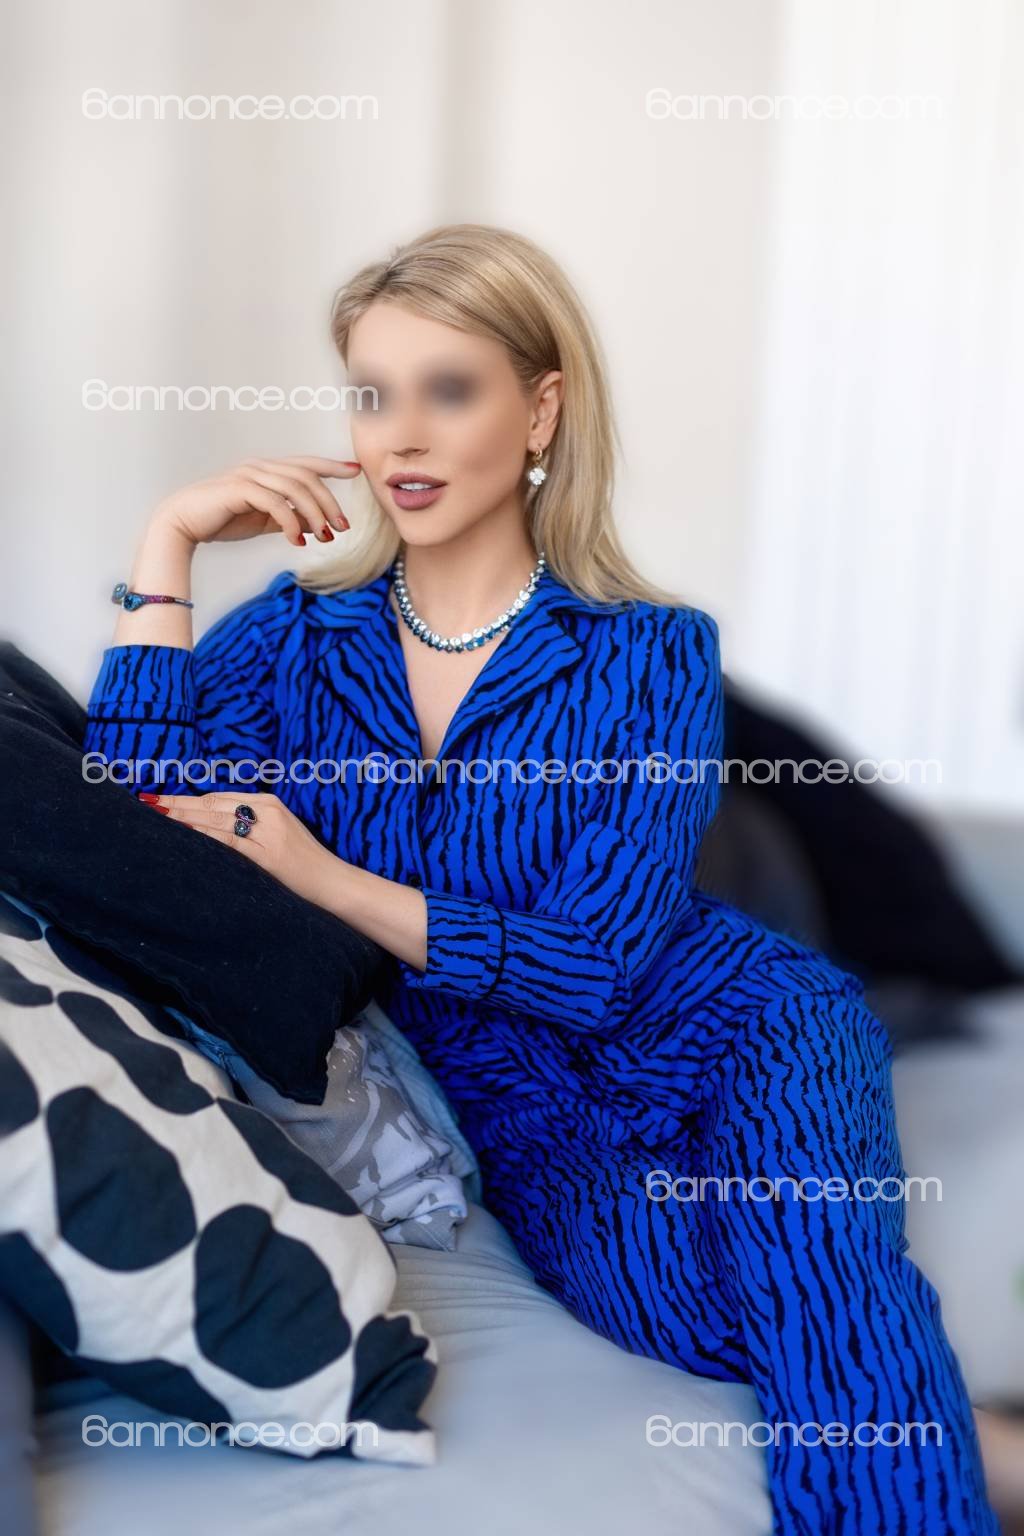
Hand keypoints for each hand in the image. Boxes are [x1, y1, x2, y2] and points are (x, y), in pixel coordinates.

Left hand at [139, 790, 340, 908]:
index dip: (187, 798)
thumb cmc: (303, 863)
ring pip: (216, 819)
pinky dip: (203, 836)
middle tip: (147, 802)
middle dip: (177, 803)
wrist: (332, 882)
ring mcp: (268, 831)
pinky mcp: (268, 853)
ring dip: (183, 817)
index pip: (219, 796)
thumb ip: (250, 826)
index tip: (162, 799)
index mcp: (269, 802)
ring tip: (156, 815)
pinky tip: (184, 833)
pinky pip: (228, 842)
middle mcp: (267, 810)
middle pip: (212, 803)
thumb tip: (210, 826)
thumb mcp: (278, 834)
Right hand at [151, 456, 362, 549]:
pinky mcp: (239, 489)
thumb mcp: (264, 521)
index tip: (355, 470)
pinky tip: (297, 541)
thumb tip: (316, 527)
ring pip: (294, 488)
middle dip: (329, 502)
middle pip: (306, 477)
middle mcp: (260, 467)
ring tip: (326, 536)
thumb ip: (289, 520)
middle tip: (343, 527)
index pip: (305, 464)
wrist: (183, 524)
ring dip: (315, 513)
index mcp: (267, 470)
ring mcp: (249, 475)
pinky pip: (275, 503)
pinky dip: (291, 523)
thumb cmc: (222, 520)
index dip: (332, 465)